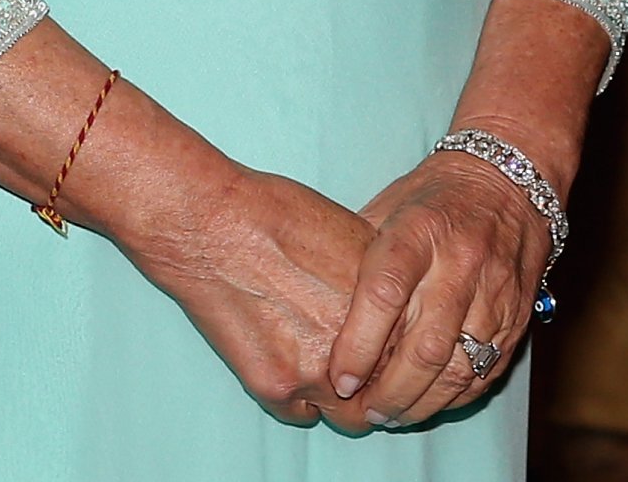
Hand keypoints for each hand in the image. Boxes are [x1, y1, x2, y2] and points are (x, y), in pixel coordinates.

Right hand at [121, 161, 379, 429]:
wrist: (213, 224)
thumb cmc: (276, 213)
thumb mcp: (350, 232)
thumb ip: (377, 282)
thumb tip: (391, 308)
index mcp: (384, 303)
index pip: (415, 352)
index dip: (402, 352)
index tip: (390, 350)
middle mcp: (360, 344)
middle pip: (388, 389)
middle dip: (378, 383)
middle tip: (362, 370)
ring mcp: (319, 372)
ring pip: (350, 415)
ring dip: (343, 400)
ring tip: (326, 370)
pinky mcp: (277, 388)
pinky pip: (302, 414)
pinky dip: (299, 397)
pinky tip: (288, 362)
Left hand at [325, 152, 552, 425]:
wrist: (508, 181)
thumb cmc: (432, 197)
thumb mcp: (388, 208)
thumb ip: (358, 255)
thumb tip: (319, 307)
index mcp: (419, 231)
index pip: (385, 293)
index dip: (359, 344)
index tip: (340, 379)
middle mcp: (460, 263)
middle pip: (425, 346)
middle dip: (390, 391)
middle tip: (363, 413)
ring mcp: (494, 293)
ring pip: (459, 369)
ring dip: (421, 404)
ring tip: (391, 416)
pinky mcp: (518, 316)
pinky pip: (486, 372)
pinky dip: (455, 397)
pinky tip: (429, 403)